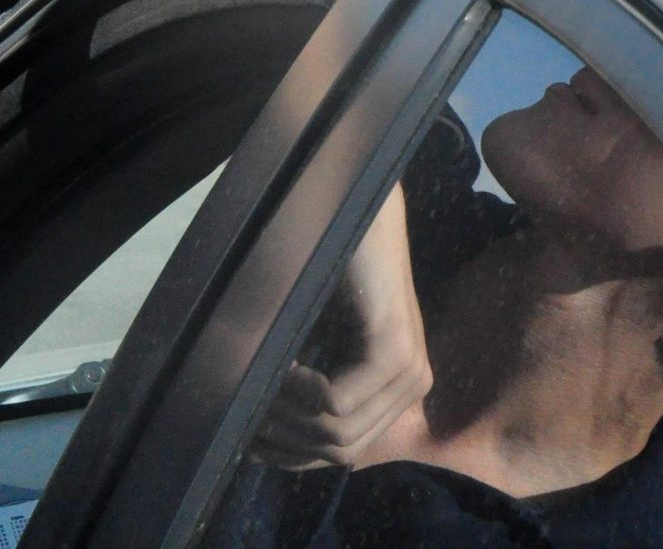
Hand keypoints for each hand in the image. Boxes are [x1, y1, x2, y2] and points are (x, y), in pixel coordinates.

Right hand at [252, 188, 432, 468]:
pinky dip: (298, 391)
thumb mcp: (317, 343)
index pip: (345, 454)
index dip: (294, 456)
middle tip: (250, 410)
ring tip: (264, 381)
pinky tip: (285, 362)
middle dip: (288, 440)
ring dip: (289, 415)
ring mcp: (408, 369)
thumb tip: (269, 451)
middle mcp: (412, 385)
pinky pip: (336, 404)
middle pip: (341, 451)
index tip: (250, 439)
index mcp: (398, 389)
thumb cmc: (328, 268)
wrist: (354, 206)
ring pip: (339, 433)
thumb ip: (309, 395)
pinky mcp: (393, 350)